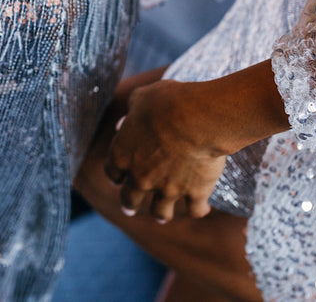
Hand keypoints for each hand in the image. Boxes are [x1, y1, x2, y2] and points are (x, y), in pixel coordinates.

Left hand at [104, 78, 229, 221]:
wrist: (196, 119)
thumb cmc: (166, 103)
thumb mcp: (141, 98)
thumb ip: (131, 111)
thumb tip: (125, 121)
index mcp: (123, 154)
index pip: (112, 171)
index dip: (115, 175)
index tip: (117, 179)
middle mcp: (141, 177)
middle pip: (130, 199)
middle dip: (129, 205)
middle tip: (129, 210)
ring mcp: (167, 189)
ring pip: (160, 212)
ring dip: (160, 214)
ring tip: (162, 216)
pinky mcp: (195, 193)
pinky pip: (195, 211)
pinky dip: (199, 210)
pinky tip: (202, 208)